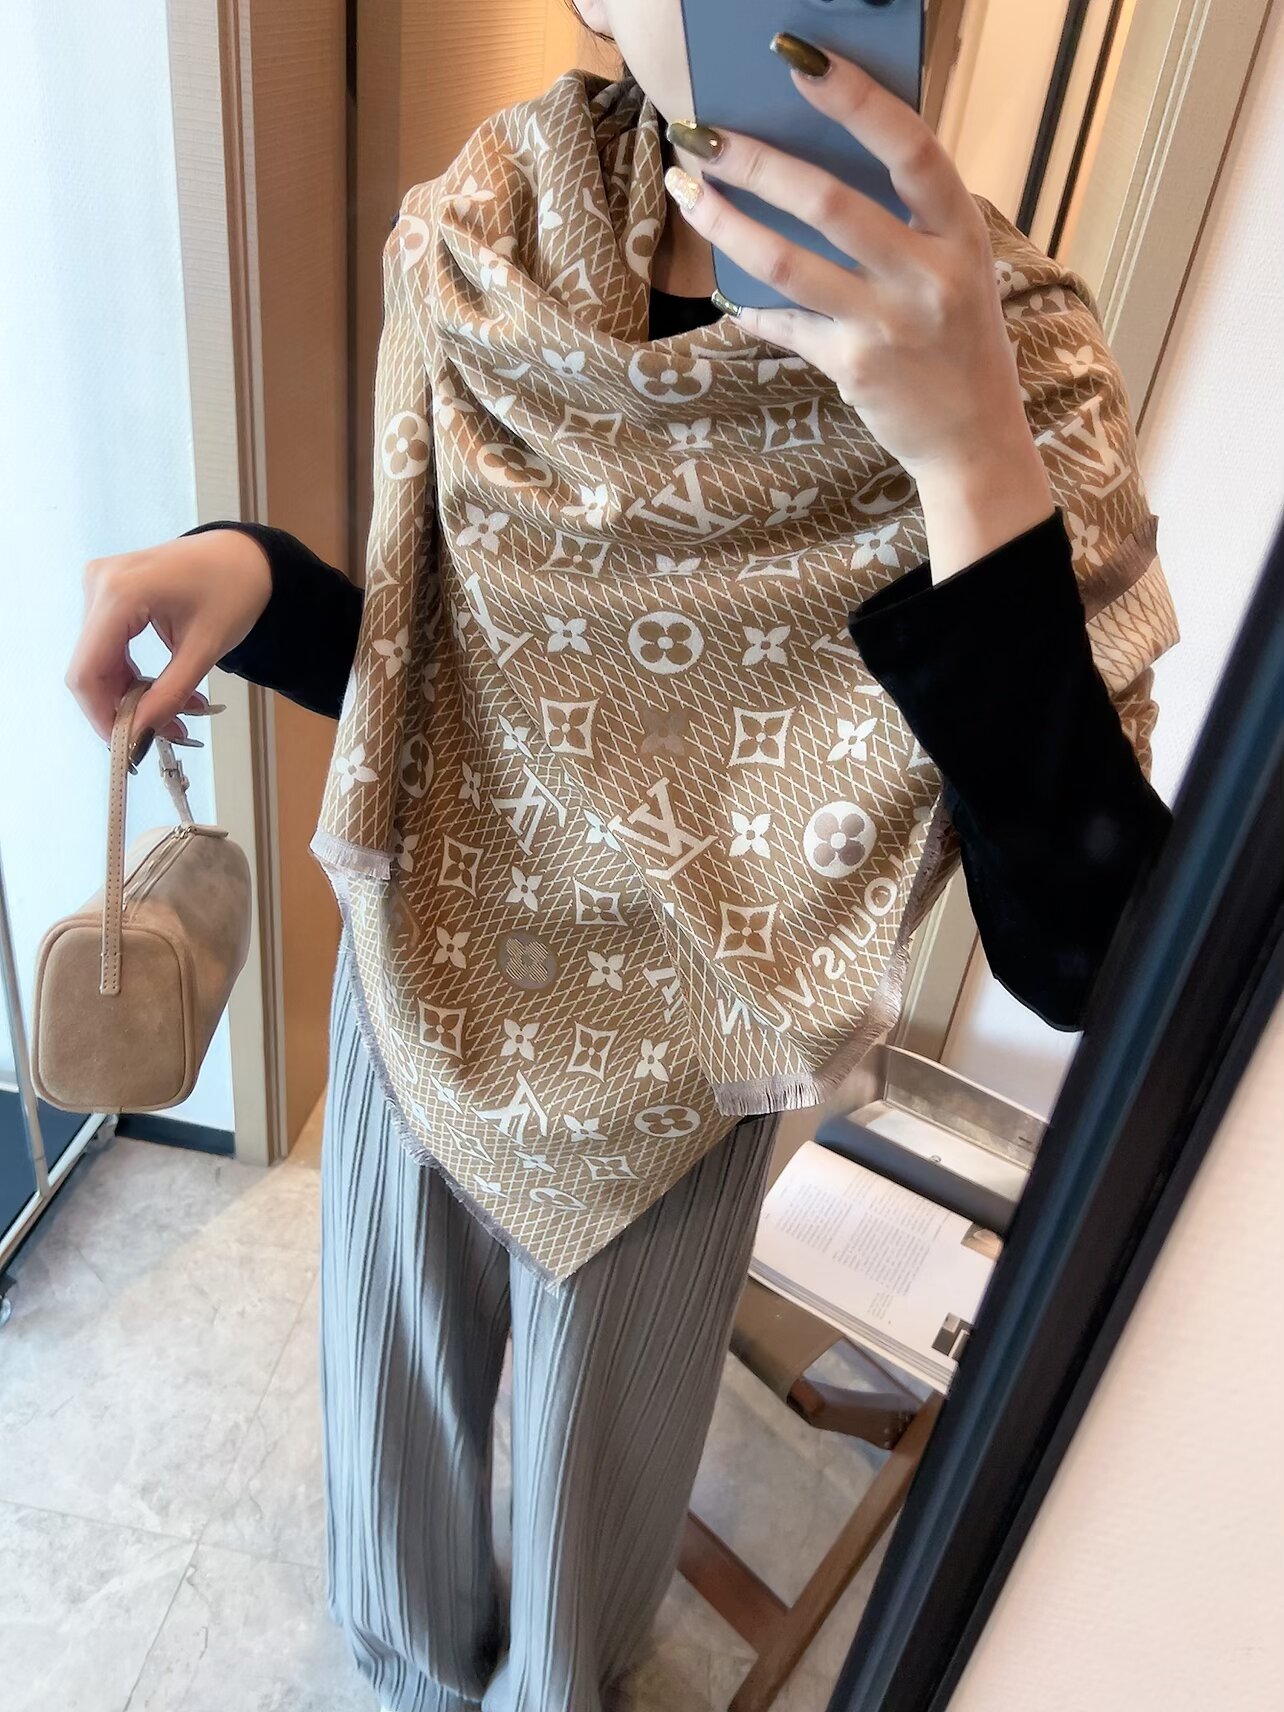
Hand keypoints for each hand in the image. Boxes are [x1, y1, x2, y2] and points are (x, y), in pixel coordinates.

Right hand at [66, 528, 272, 747]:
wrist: (243, 556)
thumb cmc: (232, 591)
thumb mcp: (205, 650)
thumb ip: (169, 695)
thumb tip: (139, 736)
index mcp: (120, 592)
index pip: (87, 672)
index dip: (102, 716)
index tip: (129, 746)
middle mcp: (98, 583)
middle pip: (90, 669)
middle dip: (123, 708)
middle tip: (165, 732)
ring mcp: (99, 584)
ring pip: (97, 661)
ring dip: (130, 693)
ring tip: (175, 712)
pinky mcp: (106, 591)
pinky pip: (106, 646)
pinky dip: (130, 673)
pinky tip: (160, 687)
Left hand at [664, 38, 1054, 575]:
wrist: (974, 440)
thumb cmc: (957, 340)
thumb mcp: (956, 268)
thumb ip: (906, 219)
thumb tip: (817, 158)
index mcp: (961, 232)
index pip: (910, 147)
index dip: (855, 97)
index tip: (799, 57)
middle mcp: (929, 276)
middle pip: (829, 201)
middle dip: (755, 161)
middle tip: (702, 133)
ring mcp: (889, 325)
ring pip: (788, 263)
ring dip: (726, 224)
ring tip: (687, 191)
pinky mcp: (854, 367)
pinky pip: (784, 323)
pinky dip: (750, 306)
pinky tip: (726, 293)